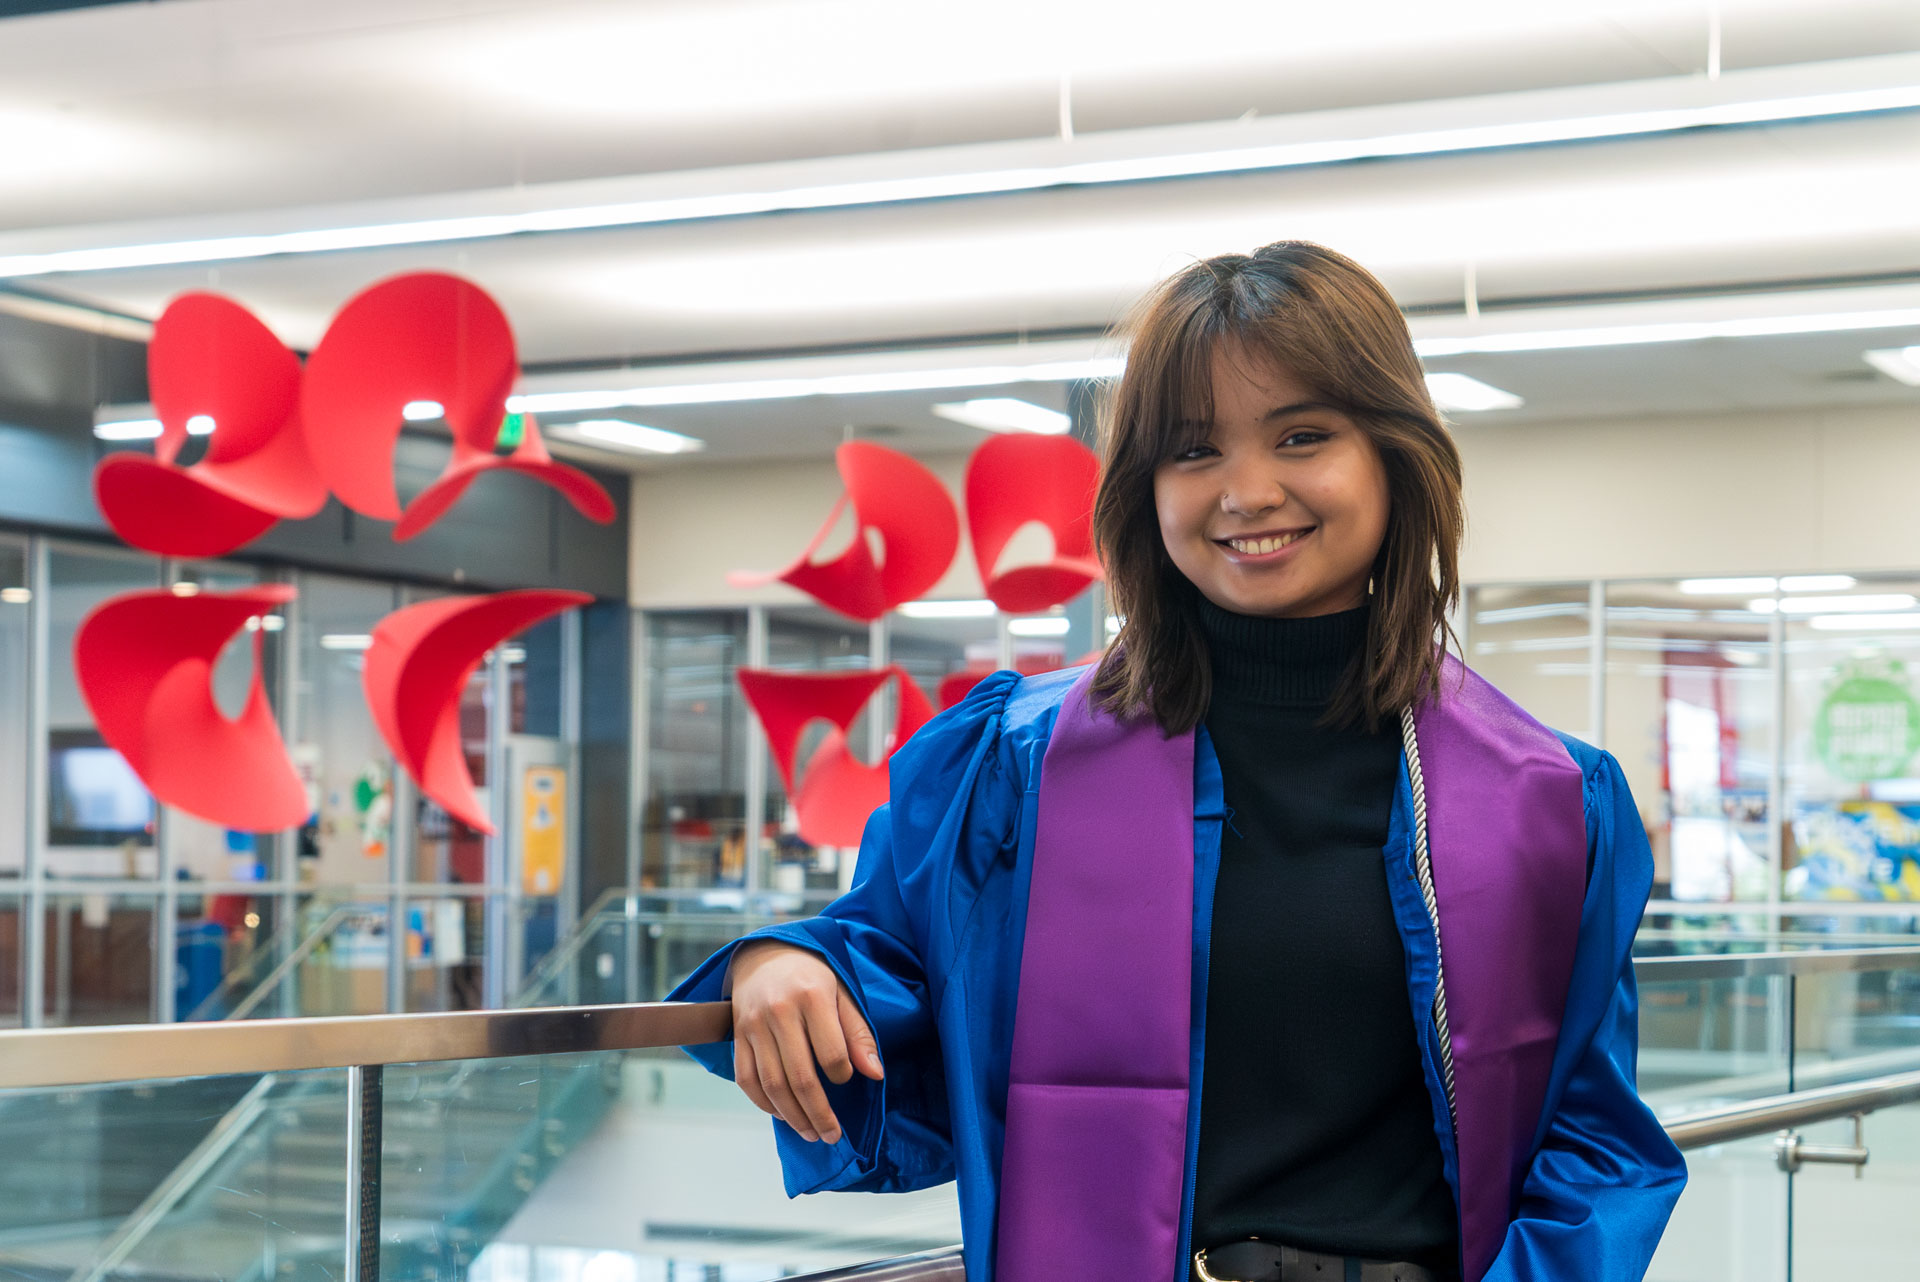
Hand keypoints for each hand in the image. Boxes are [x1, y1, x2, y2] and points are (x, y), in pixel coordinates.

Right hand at [725, 939, 883, 1143]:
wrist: (764, 954)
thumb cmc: (810, 976)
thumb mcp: (842, 993)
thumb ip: (859, 1034)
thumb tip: (875, 1074)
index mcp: (812, 997)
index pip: (831, 1053)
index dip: (842, 1075)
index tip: (846, 1080)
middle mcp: (780, 1011)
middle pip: (800, 1077)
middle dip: (818, 1113)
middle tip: (831, 1135)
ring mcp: (754, 1025)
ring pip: (772, 1084)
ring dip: (792, 1116)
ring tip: (810, 1133)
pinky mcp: (738, 1036)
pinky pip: (746, 1079)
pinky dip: (763, 1104)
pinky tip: (782, 1114)